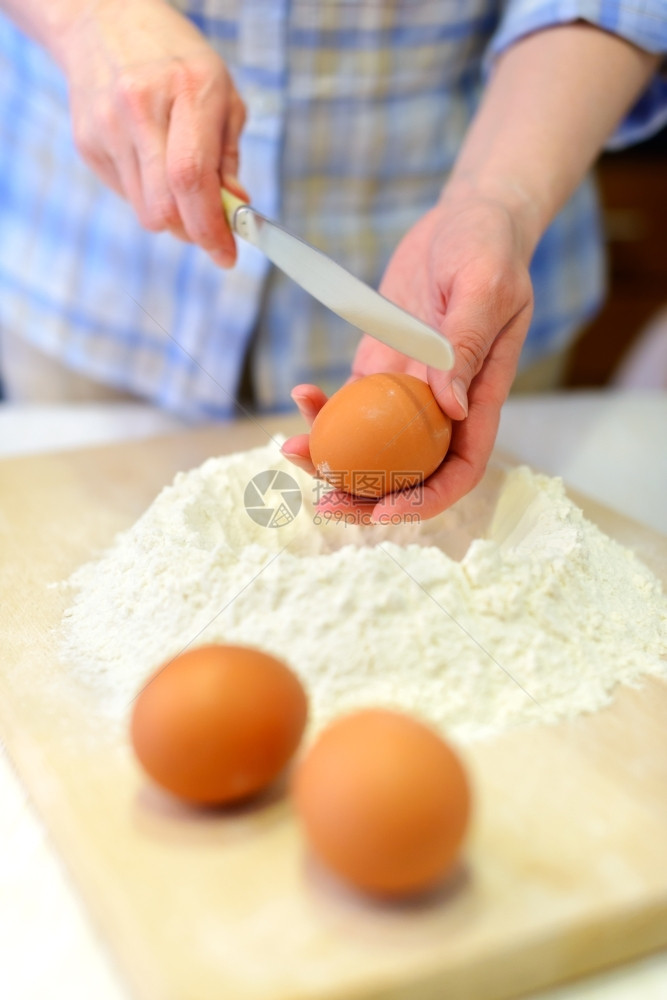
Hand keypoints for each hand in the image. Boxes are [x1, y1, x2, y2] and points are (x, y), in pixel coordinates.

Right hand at [56, 0, 246, 265]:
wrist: (101, 19)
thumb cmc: (174, 58)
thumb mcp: (221, 92)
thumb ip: (228, 156)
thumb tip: (235, 208)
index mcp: (187, 89)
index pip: (192, 179)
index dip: (211, 229)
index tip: (226, 255)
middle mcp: (141, 108)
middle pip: (165, 208)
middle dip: (192, 231)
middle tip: (208, 227)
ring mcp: (107, 126)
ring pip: (145, 211)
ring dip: (171, 214)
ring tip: (178, 183)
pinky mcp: (87, 142)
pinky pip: (126, 195)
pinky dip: (147, 194)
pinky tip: (149, 159)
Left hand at [281, 186, 533, 519]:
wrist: (465, 217)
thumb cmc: (488, 248)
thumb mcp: (485, 288)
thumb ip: (466, 345)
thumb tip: (448, 406)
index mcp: (479, 398)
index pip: (459, 470)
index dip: (424, 501)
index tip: (383, 511)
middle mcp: (443, 406)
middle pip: (408, 472)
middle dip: (364, 497)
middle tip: (321, 501)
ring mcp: (408, 389)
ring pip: (370, 446)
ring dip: (332, 460)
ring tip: (291, 451)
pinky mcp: (380, 366)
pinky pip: (349, 403)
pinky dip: (322, 409)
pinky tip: (301, 395)